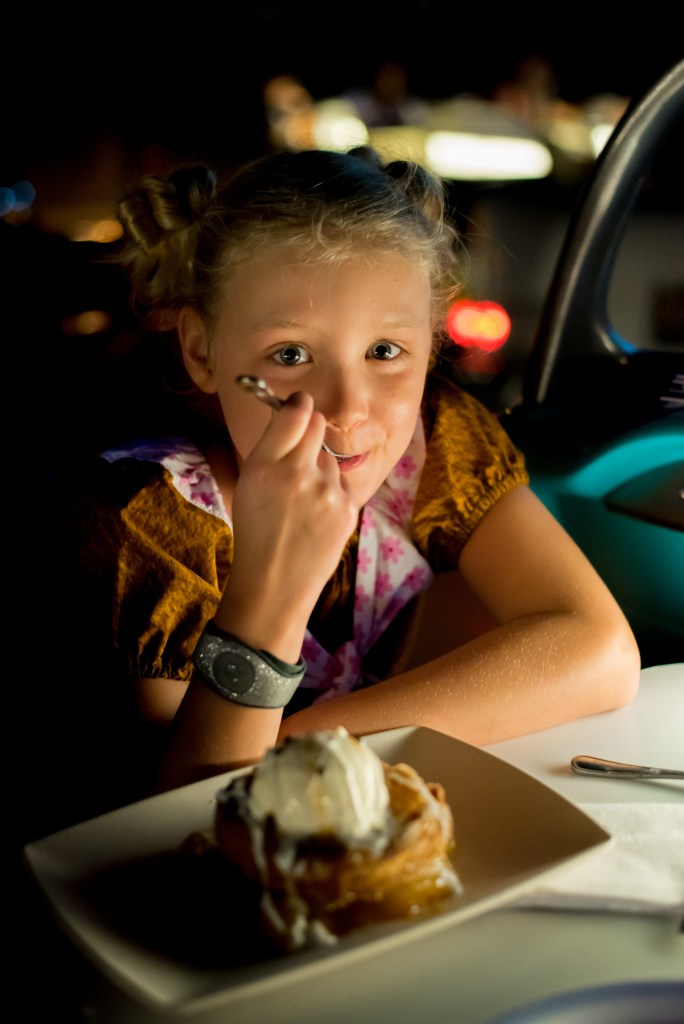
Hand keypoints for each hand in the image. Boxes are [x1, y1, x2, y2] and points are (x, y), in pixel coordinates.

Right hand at [219, 391, 359, 658]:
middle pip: (318, 425)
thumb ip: (270, 447)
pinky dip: (331, 492)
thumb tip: (291, 412)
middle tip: (299, 451)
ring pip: (330, 457)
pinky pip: (341, 483)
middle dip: (310, 430)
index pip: (295, 413)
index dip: (299, 406)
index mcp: (265, 465)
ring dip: (319, 468)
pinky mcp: (347, 509)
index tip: (299, 407)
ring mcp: (327, 492)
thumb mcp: (247, 484)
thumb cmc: (256, 532)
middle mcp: (298, 473)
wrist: (274, 582)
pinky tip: (315, 515)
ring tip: (302, 500)